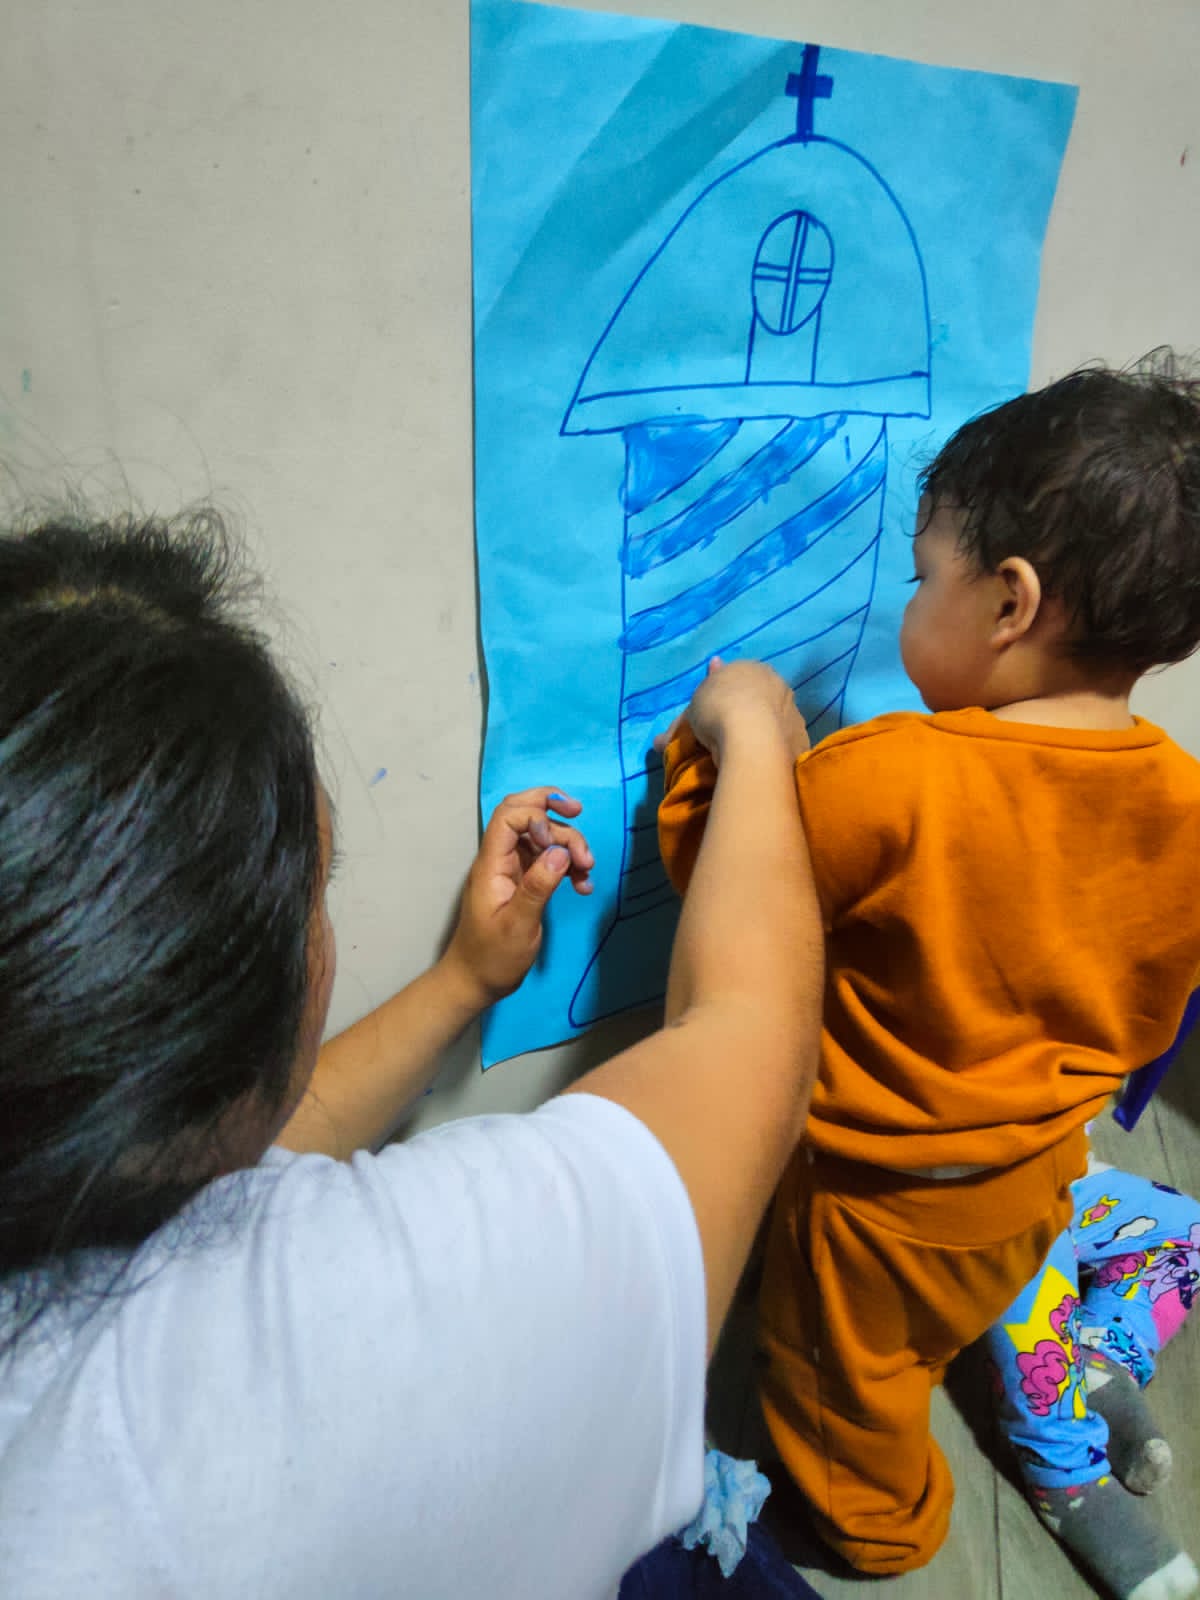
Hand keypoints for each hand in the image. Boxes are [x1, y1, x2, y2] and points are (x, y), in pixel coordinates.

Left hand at [442, 787, 593, 1005]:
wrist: (476, 981)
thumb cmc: (492, 957)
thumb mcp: (518, 925)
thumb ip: (538, 886)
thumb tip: (560, 851)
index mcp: (491, 865)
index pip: (508, 817)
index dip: (536, 816)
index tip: (557, 843)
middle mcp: (500, 860)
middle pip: (522, 814)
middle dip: (552, 809)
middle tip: (580, 814)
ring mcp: (512, 870)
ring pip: (541, 837)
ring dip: (567, 843)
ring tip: (588, 869)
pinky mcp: (524, 882)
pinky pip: (547, 860)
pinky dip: (566, 865)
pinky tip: (582, 885)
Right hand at [654, 657, 808, 764]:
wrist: (754, 738)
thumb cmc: (719, 712)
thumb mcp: (690, 715)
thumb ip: (678, 726)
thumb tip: (658, 743)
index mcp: (751, 669)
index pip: (733, 680)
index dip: (718, 697)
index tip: (707, 717)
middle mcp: (777, 685)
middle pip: (755, 701)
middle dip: (741, 715)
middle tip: (723, 739)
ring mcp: (793, 711)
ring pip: (771, 722)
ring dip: (760, 734)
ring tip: (741, 757)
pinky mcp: (801, 738)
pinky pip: (782, 744)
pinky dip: (771, 751)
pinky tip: (760, 765)